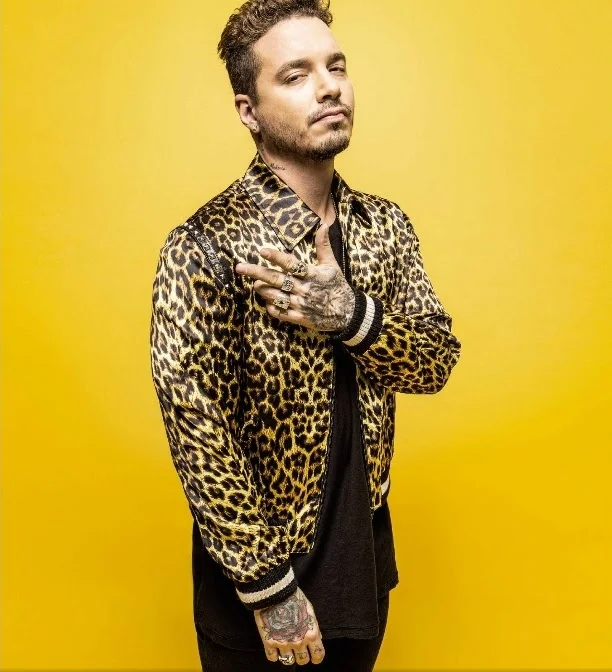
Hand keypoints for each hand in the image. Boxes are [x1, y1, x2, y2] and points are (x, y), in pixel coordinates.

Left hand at [235, 221, 355, 332]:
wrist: (347, 313)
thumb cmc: (337, 285)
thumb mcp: (332, 265)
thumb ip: (323, 246)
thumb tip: (324, 224)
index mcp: (312, 274)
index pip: (291, 264)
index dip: (276, 257)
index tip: (262, 250)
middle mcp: (305, 289)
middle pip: (277, 279)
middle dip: (256, 273)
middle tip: (240, 268)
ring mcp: (301, 305)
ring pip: (275, 296)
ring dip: (262, 289)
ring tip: (254, 284)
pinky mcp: (299, 319)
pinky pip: (280, 313)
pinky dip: (270, 306)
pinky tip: (267, 301)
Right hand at [254, 587, 325, 665]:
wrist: (276, 592)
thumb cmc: (294, 598)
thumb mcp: (310, 610)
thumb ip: (314, 626)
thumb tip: (317, 638)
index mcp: (311, 634)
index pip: (318, 655)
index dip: (316, 657)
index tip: (313, 656)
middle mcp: (299, 642)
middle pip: (303, 661)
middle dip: (301, 656)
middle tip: (298, 648)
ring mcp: (283, 643)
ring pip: (288, 661)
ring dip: (288, 655)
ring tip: (285, 646)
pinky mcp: (269, 642)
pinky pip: (272, 658)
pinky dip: (274, 654)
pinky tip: (274, 646)